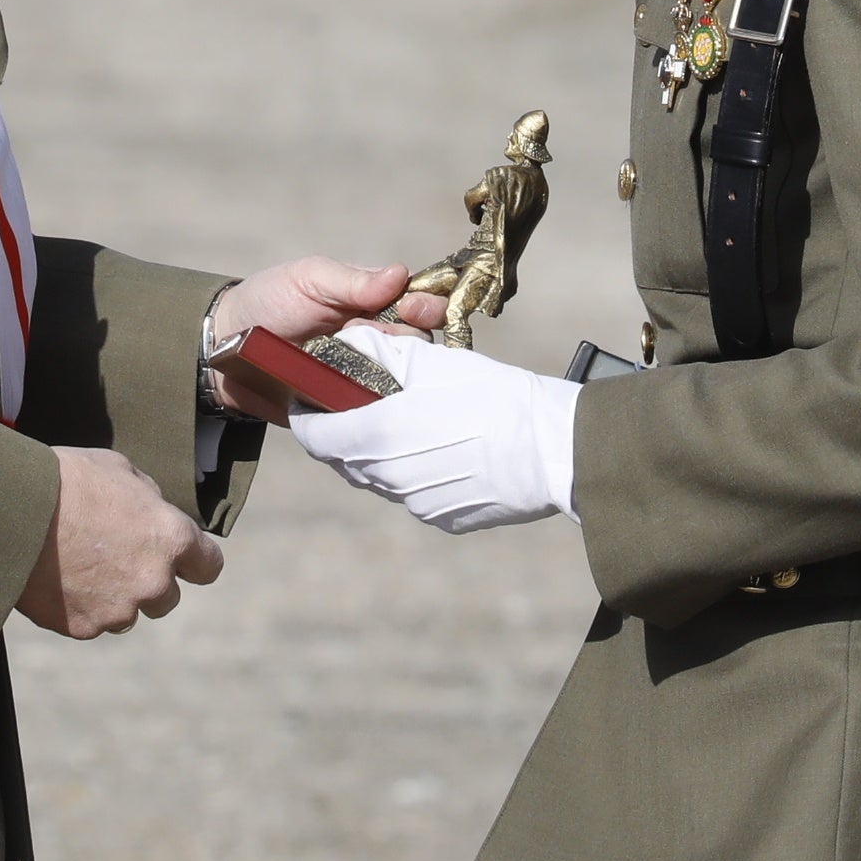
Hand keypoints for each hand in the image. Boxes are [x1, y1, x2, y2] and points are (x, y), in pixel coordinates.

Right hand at [18, 446, 225, 637]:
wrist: (11, 510)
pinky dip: (76, 607)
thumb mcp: (119, 469)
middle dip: (147, 582)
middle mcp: (153, 583)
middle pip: (167, 599)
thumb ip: (147, 498)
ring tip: (78, 567)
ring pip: (126, 614)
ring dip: (113, 598)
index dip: (195, 561)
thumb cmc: (67, 480)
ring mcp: (117, 611)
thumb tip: (152, 510)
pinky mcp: (82, 627)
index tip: (182, 560)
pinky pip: (88, 623)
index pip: (209, 566)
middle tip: (115, 559)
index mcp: (171, 539)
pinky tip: (55, 579)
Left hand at [204, 256, 446, 420]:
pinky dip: (377, 407)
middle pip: (418, 345)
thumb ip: (354, 281)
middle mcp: (375, 339)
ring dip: (391, 372)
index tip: (416, 309)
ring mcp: (362, 374)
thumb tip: (400, 275)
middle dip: (407, 341)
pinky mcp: (346, 407)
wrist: (223, 348)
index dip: (426, 307)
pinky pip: (374, 411)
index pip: (418, 304)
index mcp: (372, 303)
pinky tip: (367, 399)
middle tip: (372, 337)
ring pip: (401, 379)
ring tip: (357, 363)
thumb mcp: (310, 278)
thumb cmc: (268, 301)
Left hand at [286, 323, 579, 533]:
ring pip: (382, 478)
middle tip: (365, 406)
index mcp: (377, 437)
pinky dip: (419, 472)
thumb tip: (351, 342)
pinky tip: (447, 448)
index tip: (312, 402)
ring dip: (385, 453)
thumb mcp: (432, 362)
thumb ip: (379, 353)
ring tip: (413, 422)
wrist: (553, 449)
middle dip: (348, 433)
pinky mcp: (445, 518)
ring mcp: (418, 503)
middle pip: (347, 459)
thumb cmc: (493, 396)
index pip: (315, 437)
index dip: (308, 418)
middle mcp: (390, 479)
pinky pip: (417, 494)